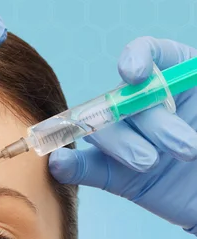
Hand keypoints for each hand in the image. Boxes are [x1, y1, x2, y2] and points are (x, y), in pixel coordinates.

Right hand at [49, 37, 196, 234]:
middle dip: (152, 123)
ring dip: (124, 146)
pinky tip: (60, 164)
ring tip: (151, 165)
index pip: (154, 55)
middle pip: (126, 99)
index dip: (139, 58)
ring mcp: (132, 142)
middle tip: (184, 149)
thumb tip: (196, 73)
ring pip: (107, 133)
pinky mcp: (119, 177)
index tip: (136, 76)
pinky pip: (89, 168)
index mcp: (183, 81)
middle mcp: (151, 107)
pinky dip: (72, 166)